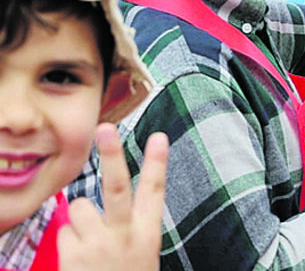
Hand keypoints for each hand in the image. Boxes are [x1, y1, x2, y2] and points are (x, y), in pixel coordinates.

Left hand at [58, 125, 168, 270]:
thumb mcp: (140, 254)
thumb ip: (126, 226)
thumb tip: (88, 202)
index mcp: (147, 234)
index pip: (156, 192)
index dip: (158, 163)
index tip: (159, 136)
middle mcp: (125, 236)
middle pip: (118, 186)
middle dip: (112, 155)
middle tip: (105, 128)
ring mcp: (99, 246)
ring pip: (80, 207)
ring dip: (80, 220)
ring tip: (89, 242)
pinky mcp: (74, 256)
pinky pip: (64, 231)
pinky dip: (68, 241)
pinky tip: (79, 260)